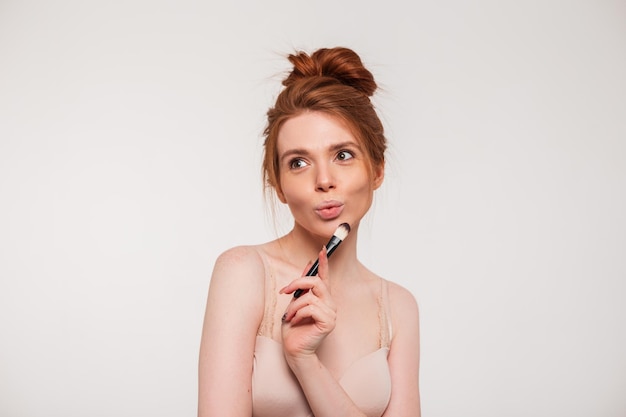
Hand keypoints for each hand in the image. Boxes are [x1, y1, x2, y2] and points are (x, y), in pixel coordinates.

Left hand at [279, 246, 336, 361]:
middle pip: (316, 282)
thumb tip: (307, 265)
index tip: (322, 250)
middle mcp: (330, 303)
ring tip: (290, 316)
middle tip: (284, 291)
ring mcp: (331, 313)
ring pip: (310, 297)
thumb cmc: (293, 328)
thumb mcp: (295, 302)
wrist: (293, 349)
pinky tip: (294, 322)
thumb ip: (302, 287)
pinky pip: (311, 308)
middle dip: (298, 283)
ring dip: (294, 306)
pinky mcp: (328, 322)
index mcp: (322, 298)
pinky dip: (298, 314)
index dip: (324, 263)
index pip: (325, 276)